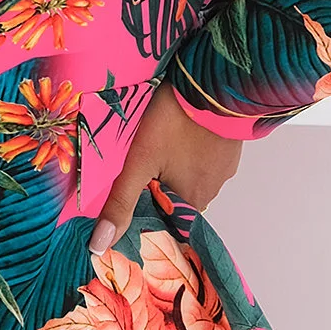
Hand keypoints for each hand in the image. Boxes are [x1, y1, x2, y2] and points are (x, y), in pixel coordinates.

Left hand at [90, 79, 240, 252]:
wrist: (215, 83)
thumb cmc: (176, 121)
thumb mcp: (139, 161)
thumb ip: (121, 203)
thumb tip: (100, 247)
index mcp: (190, 201)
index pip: (164, 221)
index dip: (146, 210)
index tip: (134, 191)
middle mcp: (211, 191)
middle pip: (177, 199)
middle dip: (159, 186)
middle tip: (143, 162)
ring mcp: (224, 168)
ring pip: (192, 178)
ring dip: (175, 169)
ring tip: (160, 146)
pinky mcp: (230, 148)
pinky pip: (207, 160)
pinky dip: (193, 153)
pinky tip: (181, 135)